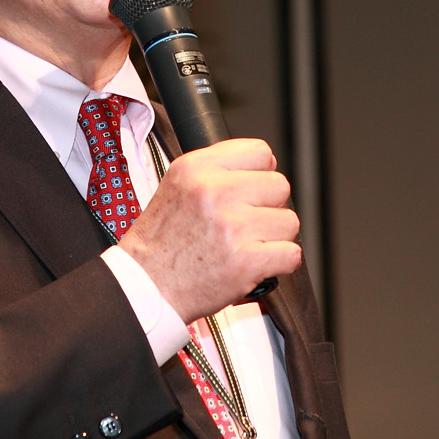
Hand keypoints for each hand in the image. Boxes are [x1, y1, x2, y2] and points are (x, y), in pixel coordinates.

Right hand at [119, 138, 301, 321]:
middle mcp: (214, 192)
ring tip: (246, 246)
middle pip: (279, 185)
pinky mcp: (246, 261)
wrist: (146, 286)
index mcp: (196, 168)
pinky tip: (256, 264)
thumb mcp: (177, 185)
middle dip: (268, 206)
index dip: (259, 174)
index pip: (261, 152)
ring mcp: (233, 226)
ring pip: (289, 221)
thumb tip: (266, 163)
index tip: (249, 191)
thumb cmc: (161, 242)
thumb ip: (217, 170)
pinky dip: (278, 263)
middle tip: (245, 223)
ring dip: (274, 237)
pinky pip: (291, 254)